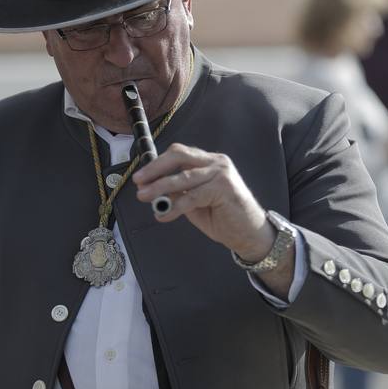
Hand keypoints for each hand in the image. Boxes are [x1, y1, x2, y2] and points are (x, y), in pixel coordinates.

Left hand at [133, 143, 294, 296]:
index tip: (141, 177)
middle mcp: (216, 162)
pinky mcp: (224, 188)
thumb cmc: (222, 218)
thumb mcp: (194, 202)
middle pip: (179, 156)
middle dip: (155, 168)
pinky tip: (163, 215)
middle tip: (139, 182)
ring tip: (144, 197)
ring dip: (160, 187)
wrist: (248, 234)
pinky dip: (175, 207)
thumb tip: (152, 189)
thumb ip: (178, 193)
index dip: (157, 164)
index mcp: (209, 161)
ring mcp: (221, 173)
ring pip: (183, 177)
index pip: (179, 154)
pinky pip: (192, 197)